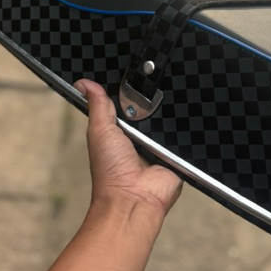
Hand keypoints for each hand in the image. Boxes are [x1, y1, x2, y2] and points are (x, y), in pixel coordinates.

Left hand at [73, 79, 182, 229]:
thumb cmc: (111, 171)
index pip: (130, 105)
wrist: (134, 199)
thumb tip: (84, 83)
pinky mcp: (179, 156)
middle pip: (153, 111)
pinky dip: (186, 131)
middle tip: (157, 86)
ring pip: (172, 122)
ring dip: (171, 117)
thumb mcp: (100, 131)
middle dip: (155, 101)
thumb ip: (97, 107)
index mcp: (122, 132)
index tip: (137, 72)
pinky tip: (186, 120)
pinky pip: (186, 138)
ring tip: (171, 105)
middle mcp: (143, 140)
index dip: (132, 91)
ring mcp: (162, 148)